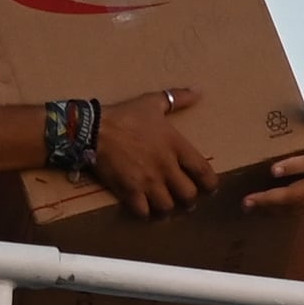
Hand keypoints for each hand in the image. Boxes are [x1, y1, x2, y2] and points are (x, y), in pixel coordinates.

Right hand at [91, 88, 214, 217]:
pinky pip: (144, 212)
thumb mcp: (152, 102)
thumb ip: (177, 98)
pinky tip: (143, 208)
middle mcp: (166, 167)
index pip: (205, 173)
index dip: (210, 185)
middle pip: (189, 196)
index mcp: (176, 147)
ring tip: (164, 205)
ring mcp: (148, 181)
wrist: (92, 128)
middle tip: (183, 198)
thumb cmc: (124, 115)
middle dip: (188, 199)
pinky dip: (145, 213)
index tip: (208, 188)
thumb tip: (199, 91)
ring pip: (168, 207)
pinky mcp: (129, 190)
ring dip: (167, 208)